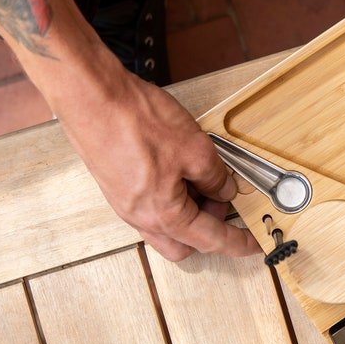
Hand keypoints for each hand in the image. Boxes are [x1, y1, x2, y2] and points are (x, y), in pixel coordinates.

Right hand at [56, 56, 261, 261]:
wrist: (91, 98)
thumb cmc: (135, 122)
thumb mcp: (195, 149)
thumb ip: (215, 176)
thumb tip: (224, 189)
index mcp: (163, 215)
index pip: (210, 240)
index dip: (237, 242)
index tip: (253, 245)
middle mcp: (140, 217)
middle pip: (184, 243)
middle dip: (209, 228)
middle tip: (224, 200)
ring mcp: (125, 204)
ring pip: (166, 226)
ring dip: (190, 212)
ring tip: (203, 179)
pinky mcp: (118, 187)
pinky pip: (151, 207)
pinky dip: (172, 198)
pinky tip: (180, 170)